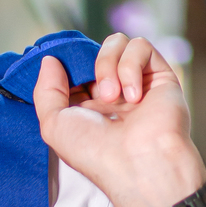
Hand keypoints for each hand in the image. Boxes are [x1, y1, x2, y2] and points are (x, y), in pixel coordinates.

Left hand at [33, 33, 205, 206]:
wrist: (137, 163)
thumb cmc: (96, 153)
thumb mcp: (54, 125)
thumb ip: (45, 90)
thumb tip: (50, 59)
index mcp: (88, 106)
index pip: (76, 68)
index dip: (67, 65)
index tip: (60, 70)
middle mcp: (113, 93)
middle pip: (94, 50)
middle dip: (87, 64)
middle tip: (94, 91)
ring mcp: (136, 83)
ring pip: (118, 42)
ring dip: (108, 64)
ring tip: (114, 96)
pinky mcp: (160, 76)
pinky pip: (141, 46)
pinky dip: (131, 65)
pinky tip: (134, 95)